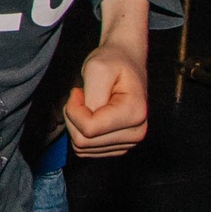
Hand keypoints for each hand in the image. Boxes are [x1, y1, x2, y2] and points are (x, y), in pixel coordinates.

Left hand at [63, 42, 150, 156]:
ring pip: (83, 148)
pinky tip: (89, 115)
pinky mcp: (119, 146)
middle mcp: (137, 132)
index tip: (77, 92)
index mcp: (135, 114)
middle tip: (81, 96)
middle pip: (84, 142)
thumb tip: (86, 122)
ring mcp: (129, 142)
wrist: (126, 61)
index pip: (89, 129)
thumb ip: (91, 96)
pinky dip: (80, 132)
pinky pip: (86, 150)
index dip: (73, 110)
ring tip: (87, 103)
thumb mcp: (97, 68)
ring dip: (76, 125)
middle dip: (73, 118)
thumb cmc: (113, 61)